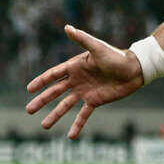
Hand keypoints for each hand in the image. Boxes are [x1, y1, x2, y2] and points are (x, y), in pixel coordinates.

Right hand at [25, 25, 143, 138]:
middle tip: (28, 110)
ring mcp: (85, 91)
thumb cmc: (116, 56)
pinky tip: (70, 136)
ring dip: (54, 115)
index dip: (41, 81)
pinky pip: (83, 115)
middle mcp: (77, 80)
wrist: (134, 69)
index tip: (29, 89)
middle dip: (42, 101)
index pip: (53, 75)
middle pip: (55, 92)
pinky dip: (77, 125)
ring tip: (44, 126)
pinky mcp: (95, 101)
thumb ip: (82, 39)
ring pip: (65, 105)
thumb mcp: (97, 48)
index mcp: (75, 66)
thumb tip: (67, 27)